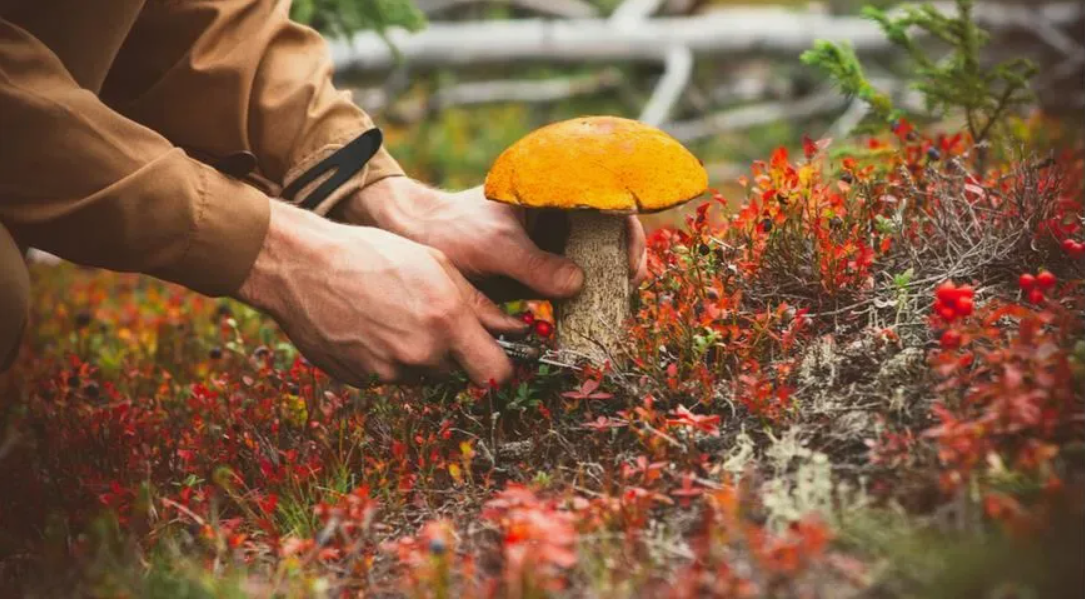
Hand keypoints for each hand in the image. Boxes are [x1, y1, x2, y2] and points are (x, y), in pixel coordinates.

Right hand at [237, 201, 524, 386]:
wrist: (302, 266)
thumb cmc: (372, 254)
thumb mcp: (436, 264)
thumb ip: (480, 303)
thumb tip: (515, 328)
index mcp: (447, 322)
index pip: (497, 372)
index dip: (500, 364)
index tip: (495, 351)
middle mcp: (421, 354)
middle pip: (461, 374)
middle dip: (458, 354)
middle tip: (435, 319)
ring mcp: (389, 372)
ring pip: (424, 375)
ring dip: (422, 355)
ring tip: (397, 315)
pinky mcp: (362, 380)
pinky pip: (391, 376)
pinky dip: (389, 358)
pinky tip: (371, 326)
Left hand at [333, 178, 647, 298]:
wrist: (417, 241)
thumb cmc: (452, 230)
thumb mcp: (494, 247)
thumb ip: (534, 265)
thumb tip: (578, 285)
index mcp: (556, 193)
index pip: (612, 204)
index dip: (629, 233)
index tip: (629, 264)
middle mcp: (561, 215)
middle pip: (611, 237)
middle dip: (623, 265)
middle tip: (623, 294)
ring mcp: (553, 243)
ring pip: (597, 263)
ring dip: (606, 286)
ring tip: (608, 312)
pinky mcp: (542, 270)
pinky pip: (575, 285)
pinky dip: (585, 301)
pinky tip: (585, 320)